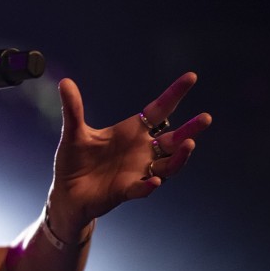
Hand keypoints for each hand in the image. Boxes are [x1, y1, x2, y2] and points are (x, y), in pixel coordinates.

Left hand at [49, 72, 212, 227]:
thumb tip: (65, 82)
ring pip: (167, 165)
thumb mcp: (73, 133)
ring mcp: (137, 172)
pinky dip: (148, 186)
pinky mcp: (126, 191)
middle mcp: (141, 151)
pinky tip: (153, 181)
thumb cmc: (74, 161)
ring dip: (178, 157)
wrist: (66, 192)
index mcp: (132, 132)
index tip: (191, 77)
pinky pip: (142, 189)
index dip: (174, 94)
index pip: (158, 110)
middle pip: (173, 139)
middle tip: (204, 118)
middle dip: (189, 130)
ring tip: (187, 145)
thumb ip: (73, 110)